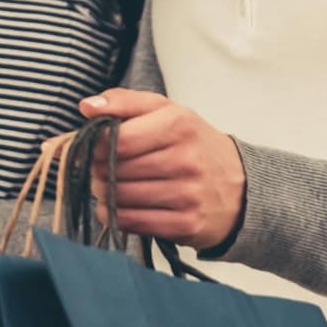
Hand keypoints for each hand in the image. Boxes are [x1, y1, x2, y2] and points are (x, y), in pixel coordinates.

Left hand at [80, 89, 247, 250]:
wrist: (240, 186)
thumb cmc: (192, 144)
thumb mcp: (165, 111)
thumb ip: (123, 102)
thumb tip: (86, 106)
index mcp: (179, 124)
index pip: (118, 138)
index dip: (96, 145)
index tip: (94, 147)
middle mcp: (186, 159)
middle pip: (115, 169)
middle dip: (98, 170)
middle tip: (102, 168)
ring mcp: (188, 194)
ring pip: (119, 197)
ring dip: (105, 193)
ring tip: (111, 185)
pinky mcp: (186, 224)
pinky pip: (131, 222)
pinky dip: (115, 215)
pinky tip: (120, 206)